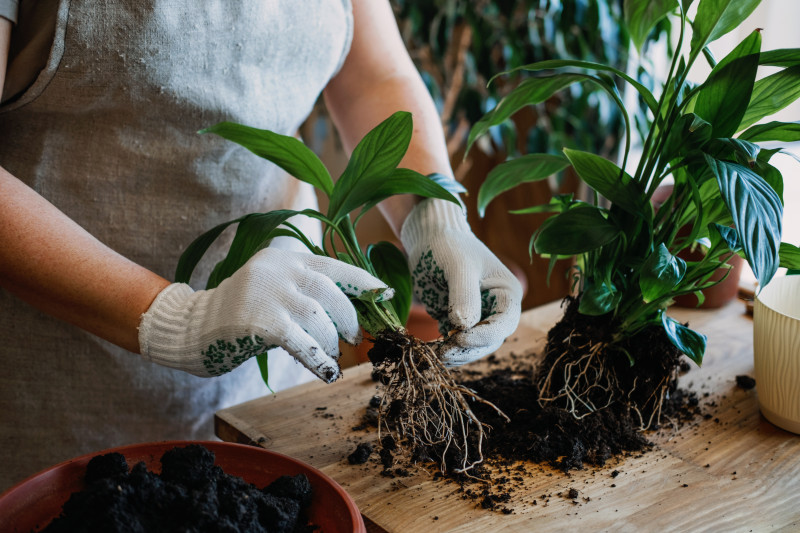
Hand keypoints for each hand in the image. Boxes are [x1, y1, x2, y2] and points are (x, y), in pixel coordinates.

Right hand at [138, 248, 391, 381]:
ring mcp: (267, 292)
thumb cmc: (239, 315)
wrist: (192, 328)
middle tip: (354, 338)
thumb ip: (303, 294)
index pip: (333, 266)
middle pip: (329, 290)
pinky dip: (319, 358)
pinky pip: (301, 341)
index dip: (362, 280)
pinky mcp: (259, 321)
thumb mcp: (272, 292)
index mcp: (284, 258)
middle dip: (349, 317)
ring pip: (318, 316)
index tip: (384, 293)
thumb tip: (348, 316)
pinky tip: (326, 372)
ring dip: (331, 341)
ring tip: (331, 356)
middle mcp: (278, 269)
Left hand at [400, 199, 522, 364]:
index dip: (484, 335)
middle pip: (489, 340)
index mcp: (506, 293)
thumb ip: (464, 295)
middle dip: (468, 349)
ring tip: (435, 354)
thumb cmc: (448, 245)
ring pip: (473, 347)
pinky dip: (445, 350)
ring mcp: (477, 317)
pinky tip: (430, 351)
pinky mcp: (457, 322)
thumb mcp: (458, 266)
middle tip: (444, 353)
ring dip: (456, 354)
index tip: (459, 338)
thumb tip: (464, 326)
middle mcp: (496, 309)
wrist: (429, 238)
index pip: (504, 323)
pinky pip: (455, 344)